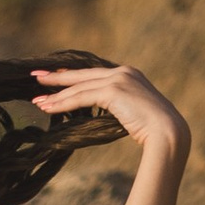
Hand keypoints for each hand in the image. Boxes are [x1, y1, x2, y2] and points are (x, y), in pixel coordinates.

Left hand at [30, 60, 189, 158]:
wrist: (168, 132)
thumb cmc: (153, 131)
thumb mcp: (133, 114)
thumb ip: (118, 109)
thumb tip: (101, 116)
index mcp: (129, 74)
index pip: (93, 73)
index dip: (72, 75)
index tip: (54, 78)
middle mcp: (123, 72)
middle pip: (82, 74)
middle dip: (57, 77)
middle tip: (36, 78)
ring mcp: (119, 79)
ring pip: (79, 86)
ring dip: (56, 95)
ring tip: (37, 101)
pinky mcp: (114, 90)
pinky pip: (82, 97)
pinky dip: (63, 103)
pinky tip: (49, 108)